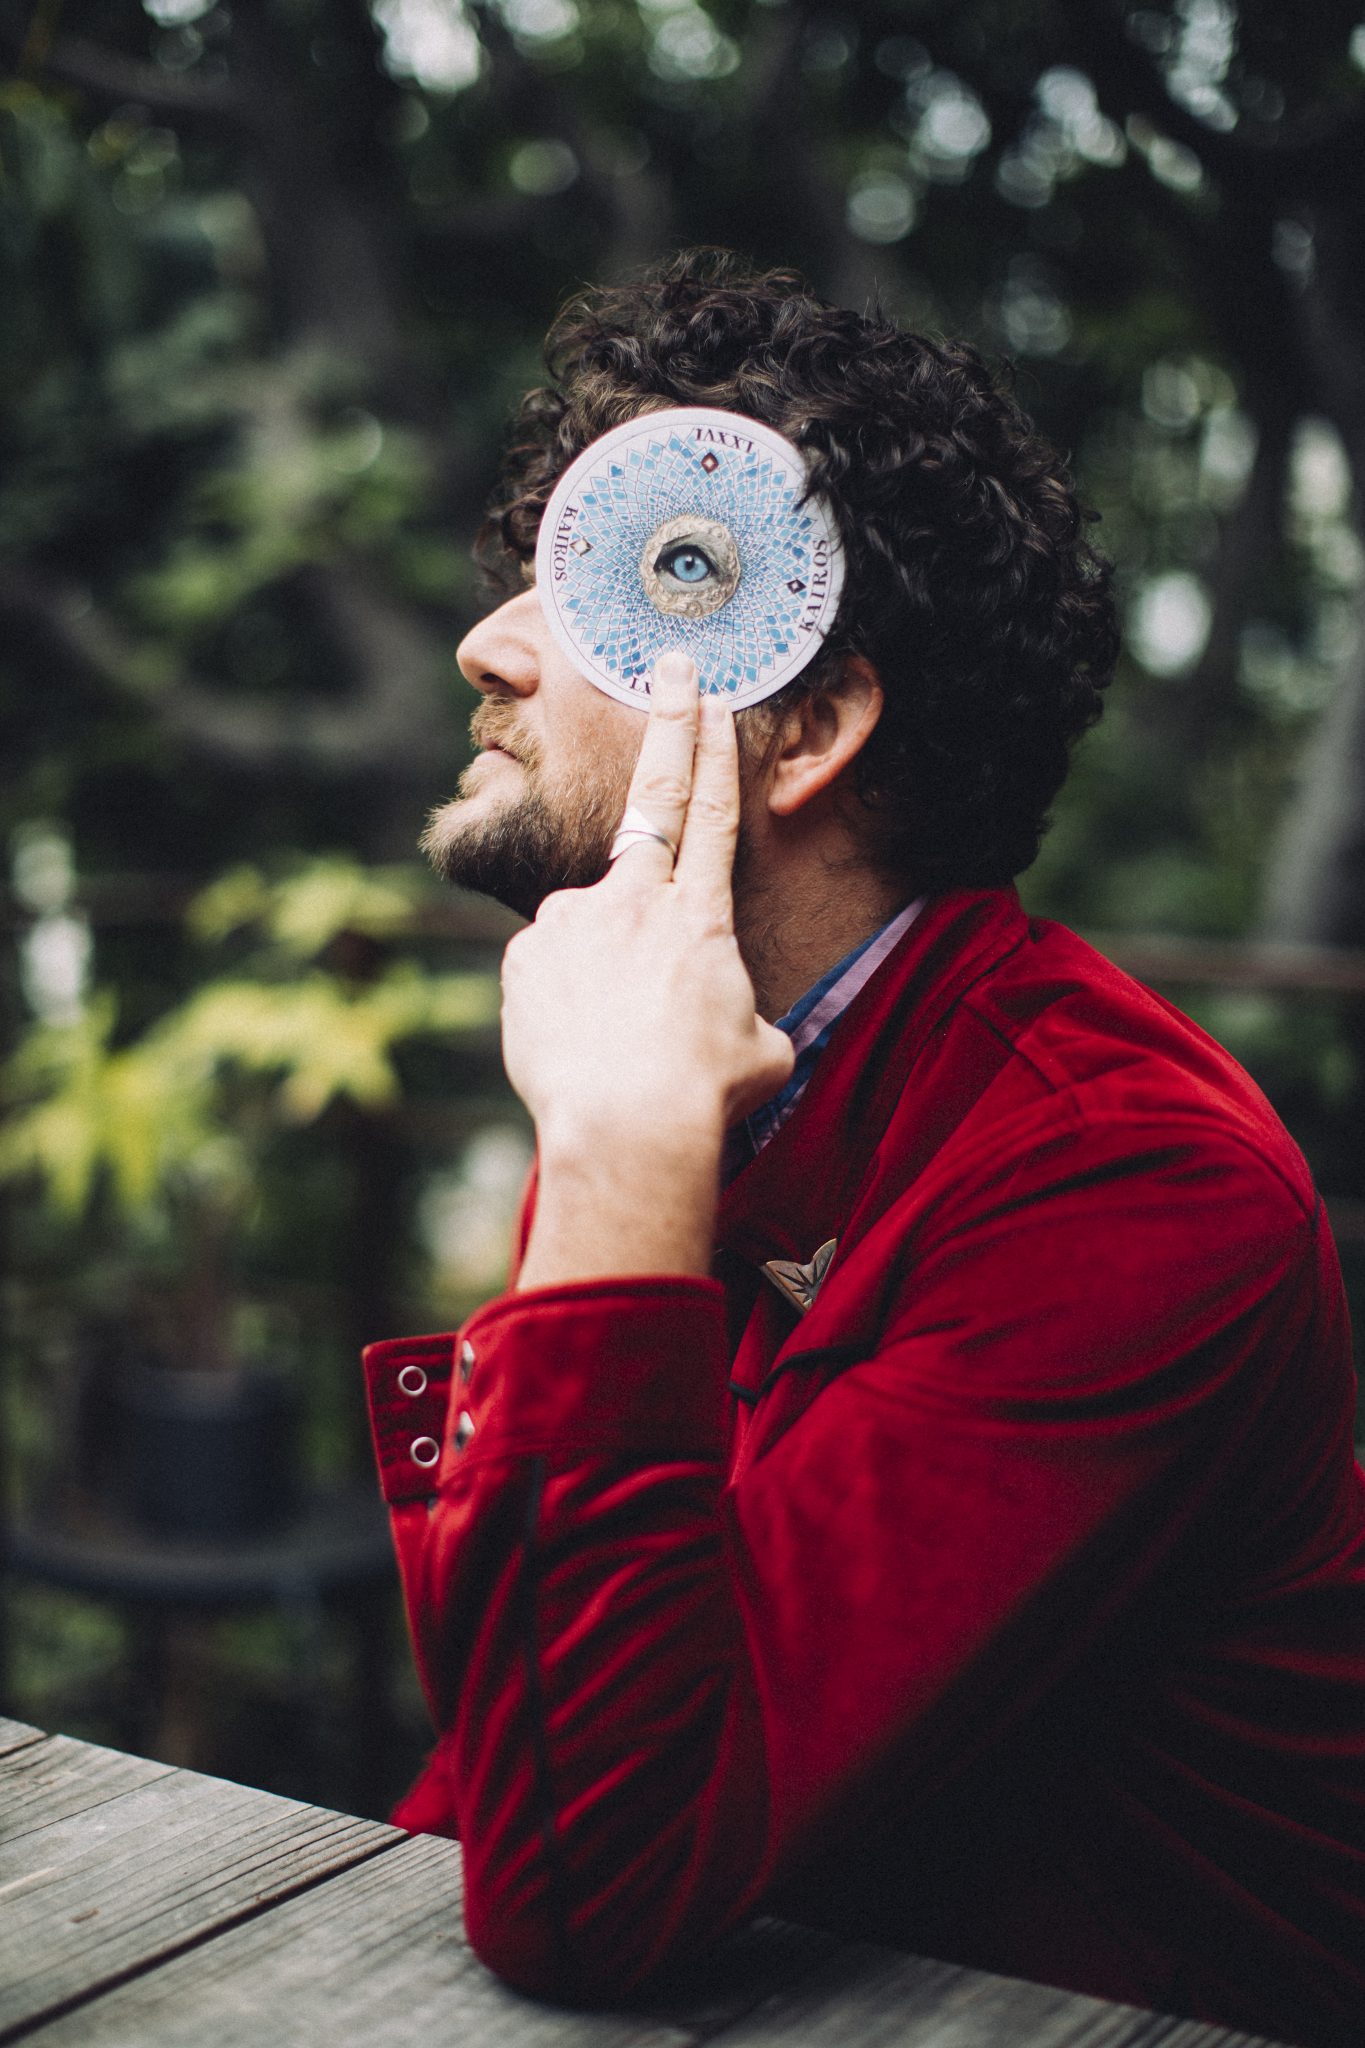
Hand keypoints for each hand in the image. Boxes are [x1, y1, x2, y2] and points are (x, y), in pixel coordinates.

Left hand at [501, 653, 793, 1284]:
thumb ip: (741, 1015)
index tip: (711, 694)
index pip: (712, 812)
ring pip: (587, 930)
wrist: (627, 1123)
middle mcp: (633, 898)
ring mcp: (570, 921)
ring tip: (613, 1040)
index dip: (714, 749)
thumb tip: (732, 1025)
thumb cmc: (704, 1093)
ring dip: (600, 972)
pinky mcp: (522, 957)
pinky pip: (546, 970)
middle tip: (670, 664)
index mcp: (699, 913)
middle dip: (668, 724)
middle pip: (650, 804)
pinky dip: (562, 1000)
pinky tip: (577, 1044)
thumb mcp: (760, 1050)